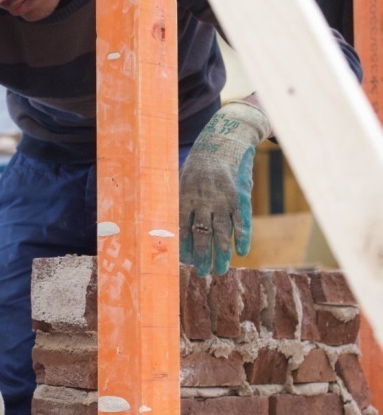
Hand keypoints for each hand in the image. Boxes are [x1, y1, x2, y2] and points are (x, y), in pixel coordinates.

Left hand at [179, 100, 269, 275]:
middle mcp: (205, 199)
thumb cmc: (199, 166)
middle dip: (202, 256)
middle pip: (203, 233)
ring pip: (223, 231)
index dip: (184, 246)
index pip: (183, 227)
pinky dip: (242, 237)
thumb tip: (172, 230)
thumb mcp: (184, 180)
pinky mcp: (240, 196)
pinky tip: (242, 252)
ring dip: (222, 253)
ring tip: (220, 270)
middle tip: (202, 274)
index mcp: (186, 196)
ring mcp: (224, 199)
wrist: (224, 141)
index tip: (183, 263)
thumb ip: (181, 203)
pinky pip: (242, 220)